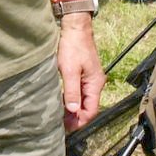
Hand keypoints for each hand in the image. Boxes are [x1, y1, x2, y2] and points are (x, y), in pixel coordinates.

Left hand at [56, 14, 103, 130]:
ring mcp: (89, 78)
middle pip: (88, 106)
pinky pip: (79, 91)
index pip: (91, 110)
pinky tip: (63, 102)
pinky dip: (72, 99)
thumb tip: (74, 111)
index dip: (80, 121)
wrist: (75, 27)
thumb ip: (72, 91)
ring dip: (74, 109)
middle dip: (77, 117)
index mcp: (95, 84)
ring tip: (60, 116)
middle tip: (61, 125)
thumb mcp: (69, 70)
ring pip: (83, 99)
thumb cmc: (72, 47)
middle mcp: (95, 83)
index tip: (68, 128)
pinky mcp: (83, 73)